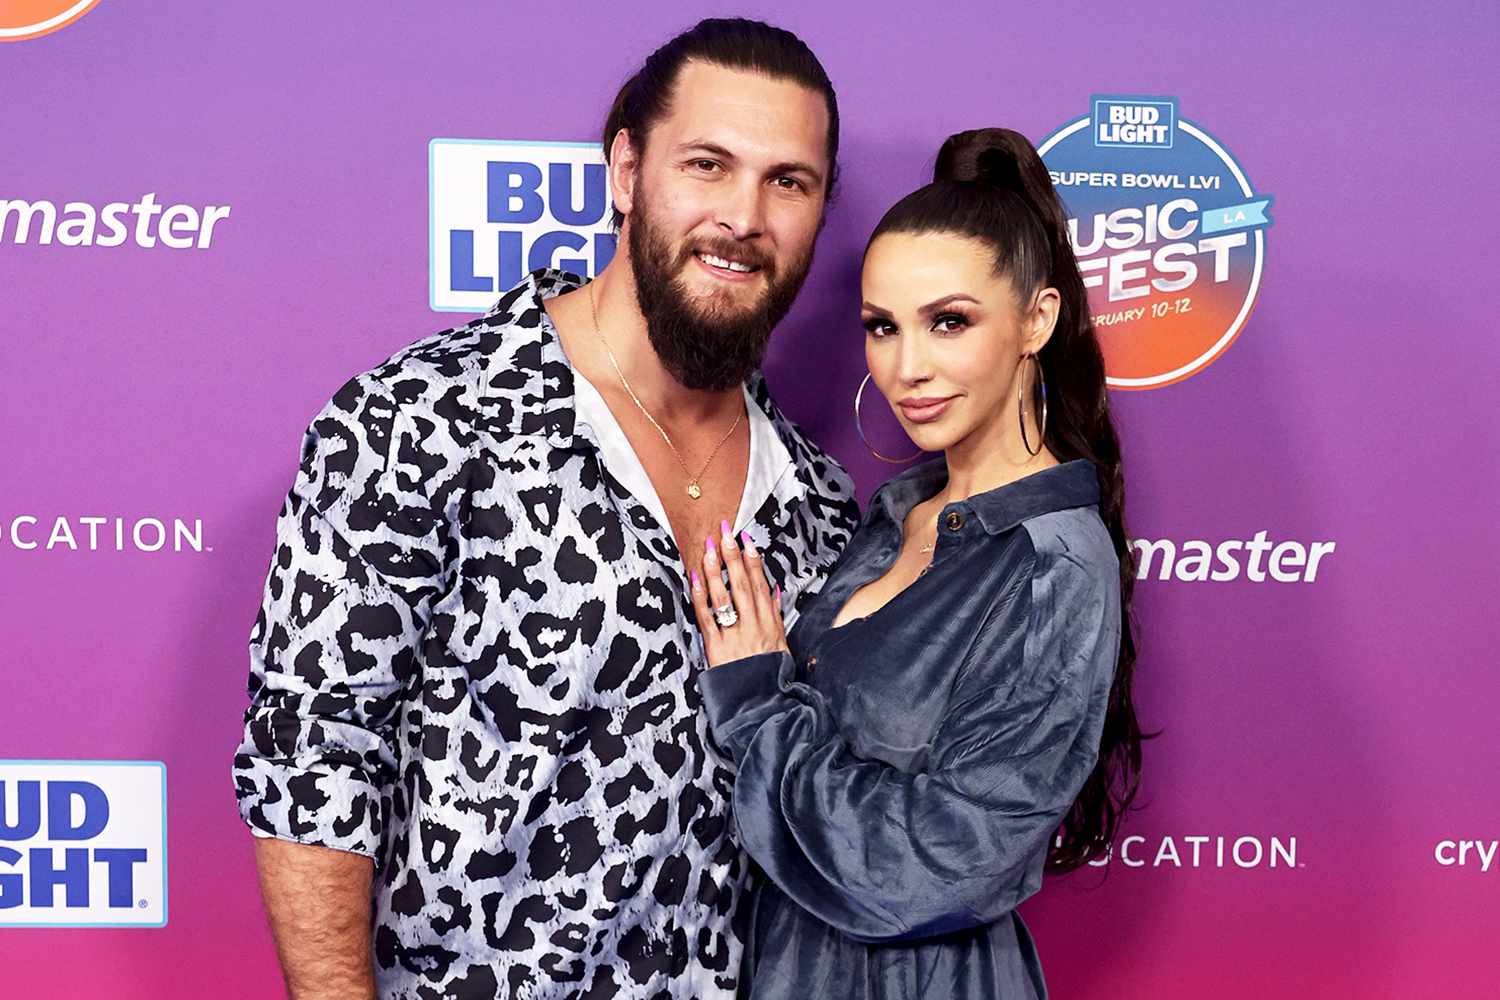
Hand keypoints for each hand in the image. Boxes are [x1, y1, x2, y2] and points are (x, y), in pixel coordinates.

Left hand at [690, 519, 788, 667]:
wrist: (761, 703)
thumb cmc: (770, 673)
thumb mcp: (781, 643)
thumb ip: (775, 614)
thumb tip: (773, 590)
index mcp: (769, 623)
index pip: (761, 585)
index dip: (754, 561)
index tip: (748, 540)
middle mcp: (753, 625)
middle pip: (743, 585)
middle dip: (734, 556)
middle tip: (727, 532)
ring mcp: (734, 635)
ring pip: (725, 597)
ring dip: (718, 571)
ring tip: (711, 548)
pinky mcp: (716, 647)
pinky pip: (706, 618)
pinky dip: (701, 597)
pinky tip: (696, 578)